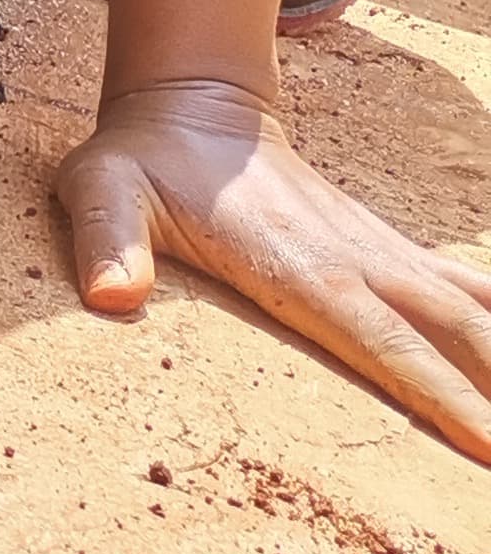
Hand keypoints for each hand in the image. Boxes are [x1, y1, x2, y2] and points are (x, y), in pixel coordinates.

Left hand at [57, 77, 490, 461]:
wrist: (192, 107)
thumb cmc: (141, 161)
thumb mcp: (102, 190)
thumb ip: (107, 240)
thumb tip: (110, 295)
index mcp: (297, 265)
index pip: (381, 342)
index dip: (436, 394)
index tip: (487, 446)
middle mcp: (354, 260)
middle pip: (449, 334)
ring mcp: (377, 252)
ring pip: (471, 311)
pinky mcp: (386, 250)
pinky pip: (465, 288)